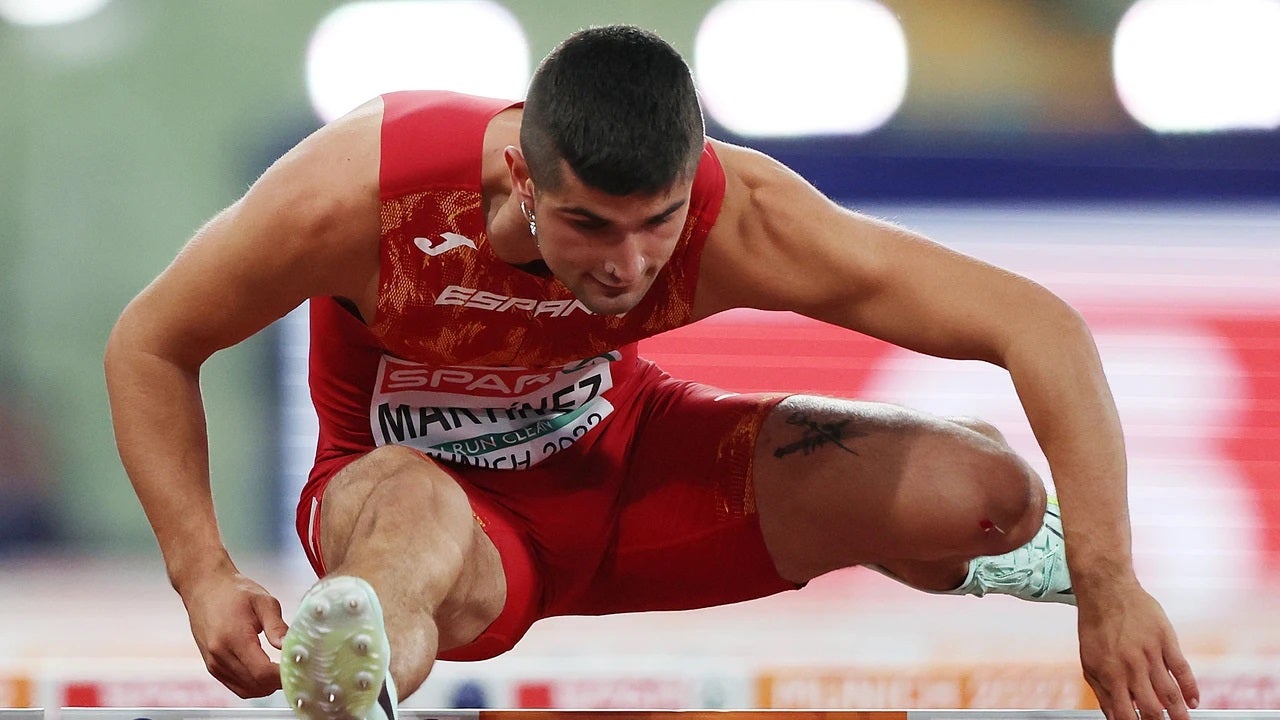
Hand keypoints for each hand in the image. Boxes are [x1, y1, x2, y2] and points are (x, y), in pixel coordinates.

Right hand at [179, 568, 289, 697]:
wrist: (205, 588)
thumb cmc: (234, 592)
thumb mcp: (263, 601)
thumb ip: (277, 626)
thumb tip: (288, 646)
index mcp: (234, 638)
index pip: (262, 672)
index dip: (283, 676)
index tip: (298, 670)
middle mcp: (220, 655)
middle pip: (256, 685)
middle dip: (278, 682)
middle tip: (295, 671)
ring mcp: (214, 663)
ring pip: (246, 690)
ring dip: (267, 687)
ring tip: (282, 672)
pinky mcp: (212, 667)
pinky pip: (236, 687)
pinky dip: (254, 686)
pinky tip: (266, 674)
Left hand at [1077, 582, 1198, 719]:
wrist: (1106, 591)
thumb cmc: (1096, 628)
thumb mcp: (1090, 662)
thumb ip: (1103, 693)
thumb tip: (1114, 718)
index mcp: (1110, 675)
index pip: (1125, 715)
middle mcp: (1131, 667)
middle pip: (1152, 709)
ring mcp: (1151, 654)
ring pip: (1171, 693)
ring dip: (1180, 713)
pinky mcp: (1166, 640)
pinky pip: (1183, 669)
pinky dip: (1191, 688)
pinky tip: (1194, 701)